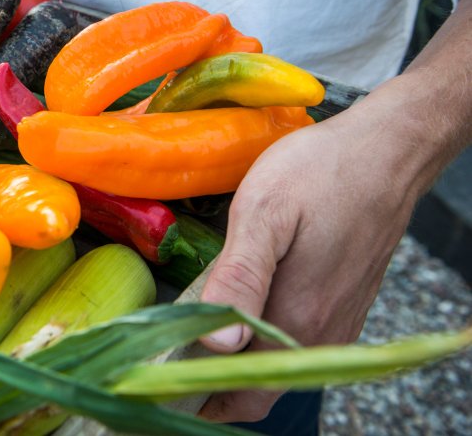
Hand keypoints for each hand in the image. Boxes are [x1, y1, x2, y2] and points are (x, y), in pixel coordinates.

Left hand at [196, 90, 433, 422]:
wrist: (385, 151)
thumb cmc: (319, 172)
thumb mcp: (264, 211)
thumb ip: (240, 277)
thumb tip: (218, 343)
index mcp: (296, 318)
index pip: (241, 392)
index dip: (198, 394)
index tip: (160, 373)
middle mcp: (321, 333)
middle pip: (258, 386)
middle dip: (212, 385)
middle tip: (167, 355)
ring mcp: (337, 321)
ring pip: (279, 366)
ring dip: (237, 364)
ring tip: (191, 336)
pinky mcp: (344, 304)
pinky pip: (299, 342)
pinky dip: (264, 344)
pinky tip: (239, 313)